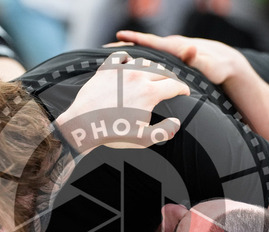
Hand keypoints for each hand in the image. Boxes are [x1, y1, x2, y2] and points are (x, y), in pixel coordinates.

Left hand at [56, 51, 189, 153]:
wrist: (83, 126)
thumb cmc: (113, 134)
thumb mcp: (143, 139)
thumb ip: (164, 131)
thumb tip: (176, 123)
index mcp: (150, 92)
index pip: (175, 85)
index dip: (183, 89)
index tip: (185, 92)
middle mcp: (137, 76)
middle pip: (162, 71)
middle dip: (170, 78)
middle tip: (171, 85)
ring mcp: (121, 71)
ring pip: (144, 62)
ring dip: (152, 68)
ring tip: (153, 75)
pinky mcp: (106, 70)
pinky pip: (120, 56)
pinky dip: (128, 58)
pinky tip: (129, 63)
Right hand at [115, 30, 250, 86]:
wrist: (227, 64)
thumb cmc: (217, 67)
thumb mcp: (208, 65)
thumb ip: (197, 59)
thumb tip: (190, 48)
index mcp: (174, 48)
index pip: (150, 42)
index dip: (134, 40)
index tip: (117, 37)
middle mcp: (169, 48)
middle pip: (142, 48)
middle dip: (124, 48)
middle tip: (103, 52)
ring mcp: (169, 54)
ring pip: (145, 55)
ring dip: (129, 57)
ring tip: (109, 64)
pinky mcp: (171, 61)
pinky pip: (151, 61)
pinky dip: (139, 63)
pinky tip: (128, 72)